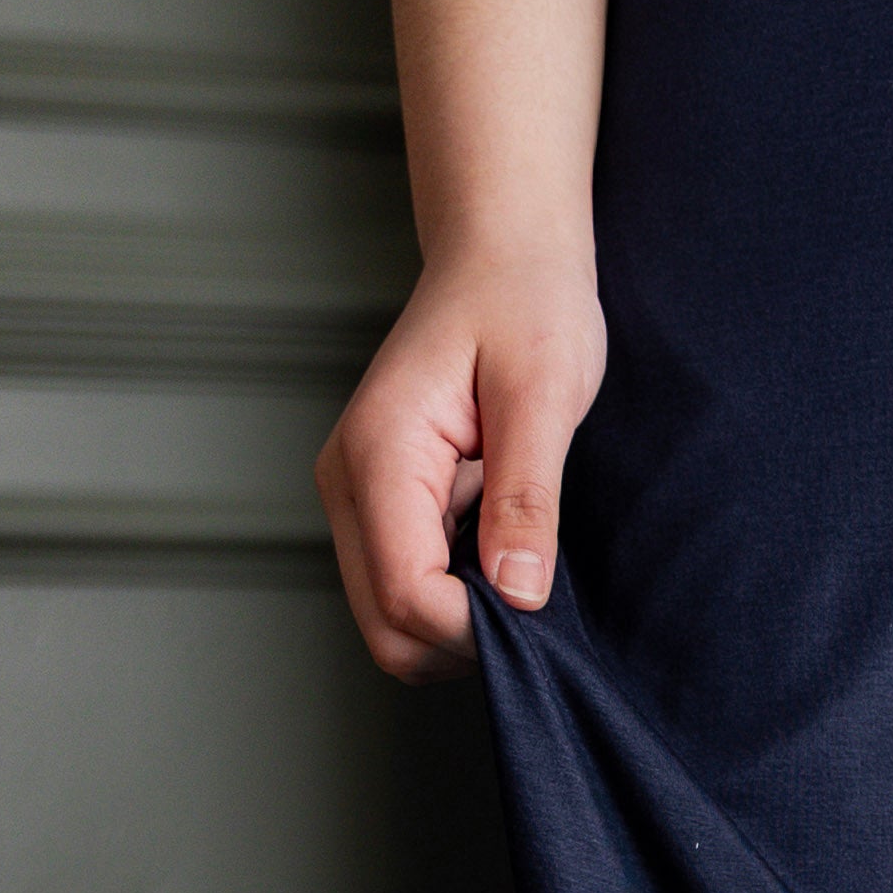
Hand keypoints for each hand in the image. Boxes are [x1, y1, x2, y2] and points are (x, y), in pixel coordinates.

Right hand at [315, 238, 606, 678]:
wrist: (502, 254)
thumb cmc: (524, 302)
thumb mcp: (542, 392)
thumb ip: (526, 497)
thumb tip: (519, 594)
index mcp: (379, 455)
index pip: (405, 595)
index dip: (474, 627)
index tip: (539, 603)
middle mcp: (350, 485)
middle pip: (386, 629)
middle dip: (464, 638)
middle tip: (535, 587)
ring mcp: (360, 500)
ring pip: (393, 620)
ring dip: (463, 619)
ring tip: (520, 550)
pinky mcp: (385, 506)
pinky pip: (411, 587)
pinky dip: (461, 594)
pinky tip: (504, 541)